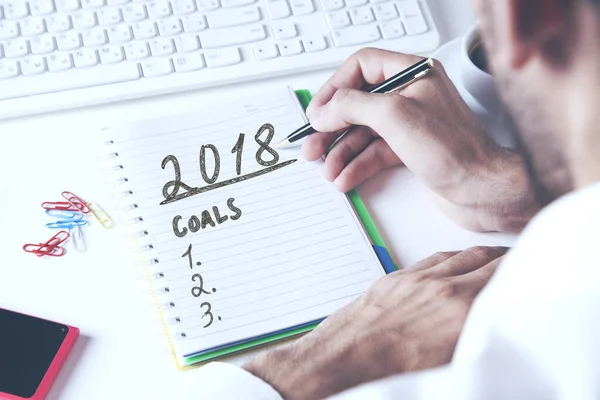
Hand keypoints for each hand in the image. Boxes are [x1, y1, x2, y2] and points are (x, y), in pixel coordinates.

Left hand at [244, 246, 507, 398]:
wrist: (343, 364)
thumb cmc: (390, 374)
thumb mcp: (449, 361)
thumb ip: (473, 334)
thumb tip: (487, 326)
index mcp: (460, 312)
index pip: (502, 278)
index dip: (519, 271)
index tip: (527, 272)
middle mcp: (441, 288)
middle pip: (486, 261)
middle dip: (506, 260)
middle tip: (517, 261)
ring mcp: (417, 279)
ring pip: (460, 255)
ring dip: (481, 255)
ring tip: (492, 258)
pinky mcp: (397, 277)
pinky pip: (433, 259)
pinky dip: (452, 257)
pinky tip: (456, 261)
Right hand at [302, 48, 538, 232]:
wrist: (484, 190)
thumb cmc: (455, 150)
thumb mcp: (395, 116)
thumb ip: (353, 106)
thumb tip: (325, 109)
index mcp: (413, 73)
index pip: (362, 66)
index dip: (335, 87)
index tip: (318, 110)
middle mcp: (411, 95)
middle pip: (357, 103)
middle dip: (332, 126)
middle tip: (312, 144)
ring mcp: (409, 124)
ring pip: (362, 132)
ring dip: (340, 151)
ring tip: (326, 168)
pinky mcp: (409, 150)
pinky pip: (373, 153)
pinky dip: (356, 165)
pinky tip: (344, 178)